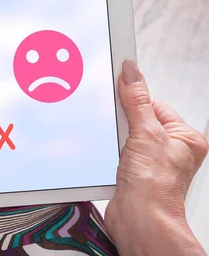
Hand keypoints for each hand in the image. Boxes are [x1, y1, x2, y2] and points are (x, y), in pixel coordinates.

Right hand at [105, 59, 207, 255]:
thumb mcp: (146, 133)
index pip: (154, 103)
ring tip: (119, 150)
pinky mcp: (132, 171)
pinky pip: (115, 150)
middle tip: (120, 129)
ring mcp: (150, 161)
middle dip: (122, 121)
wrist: (139, 222)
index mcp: (184, 137)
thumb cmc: (156, 187)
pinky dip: (108, 150)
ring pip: (123, 134)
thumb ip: (136, 100)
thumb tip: (131, 72)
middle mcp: (169, 149)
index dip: (134, 98)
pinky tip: (110, 157)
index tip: (116, 86)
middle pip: (137, 118)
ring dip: (114, 138)